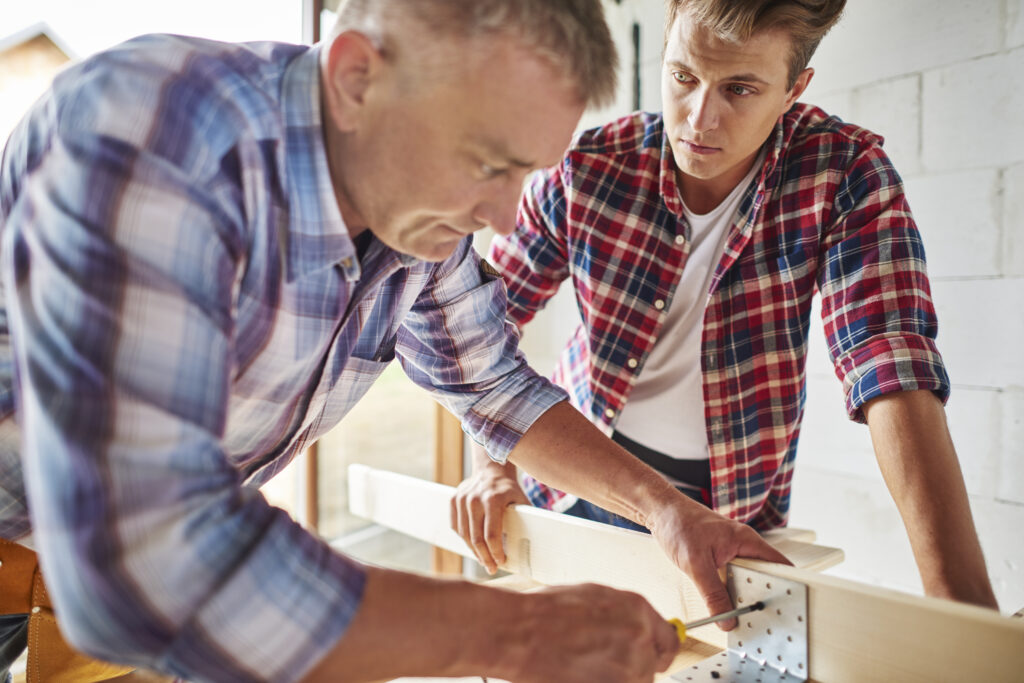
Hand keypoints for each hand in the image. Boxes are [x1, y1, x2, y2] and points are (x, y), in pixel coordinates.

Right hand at [450, 459, 527, 572]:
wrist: (491, 469)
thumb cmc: (509, 490)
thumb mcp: (520, 502)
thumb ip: (524, 521)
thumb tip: (531, 547)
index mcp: (493, 499)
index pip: (491, 535)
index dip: (496, 553)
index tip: (502, 562)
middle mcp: (474, 499)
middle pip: (477, 538)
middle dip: (485, 557)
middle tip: (492, 568)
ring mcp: (462, 499)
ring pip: (465, 535)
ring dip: (474, 551)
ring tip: (484, 560)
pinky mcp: (454, 500)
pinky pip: (456, 526)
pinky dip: (465, 539)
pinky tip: (474, 547)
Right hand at [506, 583, 679, 682]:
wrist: (519, 632)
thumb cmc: (544, 612)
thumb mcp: (593, 598)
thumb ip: (622, 615)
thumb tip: (635, 628)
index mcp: (637, 610)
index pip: (669, 642)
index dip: (658, 654)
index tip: (652, 661)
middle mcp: (639, 637)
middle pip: (648, 668)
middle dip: (628, 670)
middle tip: (599, 665)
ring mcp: (628, 668)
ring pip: (632, 682)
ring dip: (612, 679)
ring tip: (581, 668)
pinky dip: (599, 682)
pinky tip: (578, 674)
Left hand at [647, 499, 792, 628]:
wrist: (660, 510)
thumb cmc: (678, 524)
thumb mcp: (695, 563)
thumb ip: (712, 593)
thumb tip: (726, 620)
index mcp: (746, 540)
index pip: (779, 564)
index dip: (787, 586)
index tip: (786, 608)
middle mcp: (743, 544)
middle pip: (765, 575)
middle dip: (763, 597)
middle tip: (761, 619)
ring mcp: (732, 550)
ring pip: (747, 578)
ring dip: (745, 595)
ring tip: (743, 615)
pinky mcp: (721, 556)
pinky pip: (733, 577)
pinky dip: (731, 591)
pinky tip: (726, 604)